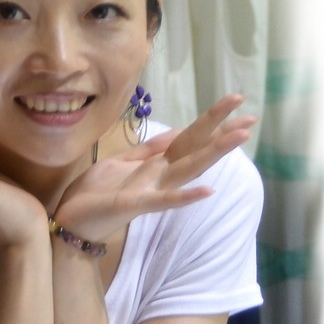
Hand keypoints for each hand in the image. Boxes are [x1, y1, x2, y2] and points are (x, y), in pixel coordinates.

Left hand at [54, 95, 255, 240]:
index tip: (237, 102)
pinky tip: (208, 191)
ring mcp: (151, 191)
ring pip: (188, 169)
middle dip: (222, 133)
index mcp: (155, 165)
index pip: (189, 138)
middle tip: (252, 117)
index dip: (212, 121)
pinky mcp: (135, 204)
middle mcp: (160, 177)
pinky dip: (185, 196)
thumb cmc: (95, 193)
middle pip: (196, 150)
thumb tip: (176, 130)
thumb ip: (148, 150)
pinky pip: (163, 200)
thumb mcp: (121, 162)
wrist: (71, 221)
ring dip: (213, 154)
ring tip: (240, 138)